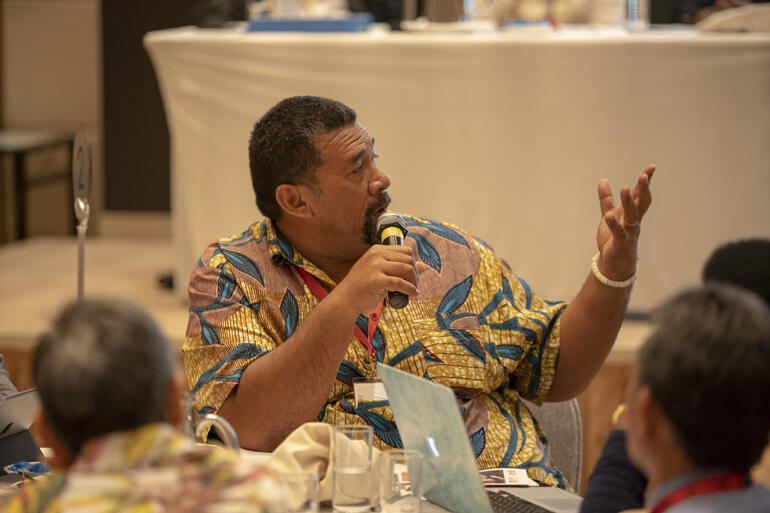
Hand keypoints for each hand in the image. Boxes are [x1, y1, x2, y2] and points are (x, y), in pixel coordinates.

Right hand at [333, 245, 417, 314]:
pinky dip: (410, 290)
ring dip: (414, 282)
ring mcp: (375, 266)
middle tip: (413, 285)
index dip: (414, 263)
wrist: (344, 301)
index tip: (412, 276)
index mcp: (377, 250)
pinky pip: (401, 282)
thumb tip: (423, 266)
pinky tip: (411, 295)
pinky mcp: (376, 280)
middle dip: (415, 273)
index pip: (406, 250)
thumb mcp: (381, 274)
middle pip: (409, 258)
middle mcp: (376, 255)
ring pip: (407, 269)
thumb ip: (399, 268)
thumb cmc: (362, 289)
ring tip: (412, 291)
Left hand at [595, 165, 654, 280]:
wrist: (614, 264)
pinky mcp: (620, 243)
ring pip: (631, 215)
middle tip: (644, 175)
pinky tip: (609, 217)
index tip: (651, 168)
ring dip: (628, 203)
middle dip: (643, 189)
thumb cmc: (614, 239)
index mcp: (631, 213)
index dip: (645, 182)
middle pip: (641, 203)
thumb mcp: (609, 216)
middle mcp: (633, 221)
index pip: (640, 195)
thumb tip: (603, 180)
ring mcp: (629, 232)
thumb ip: (607, 200)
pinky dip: (614, 225)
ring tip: (625, 188)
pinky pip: (618, 233)